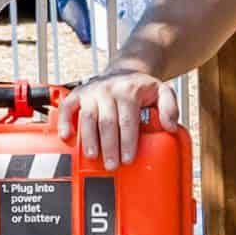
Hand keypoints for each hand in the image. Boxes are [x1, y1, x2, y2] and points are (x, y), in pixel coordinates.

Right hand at [54, 67, 183, 166]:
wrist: (126, 69)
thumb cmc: (142, 87)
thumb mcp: (163, 92)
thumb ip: (170, 108)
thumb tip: (170, 127)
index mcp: (129, 91)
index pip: (127, 120)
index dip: (127, 142)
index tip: (127, 159)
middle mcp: (108, 89)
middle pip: (107, 122)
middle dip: (109, 146)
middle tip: (112, 165)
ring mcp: (91, 91)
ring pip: (87, 117)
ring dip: (89, 139)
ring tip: (92, 156)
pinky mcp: (78, 93)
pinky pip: (67, 107)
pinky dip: (65, 122)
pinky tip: (67, 137)